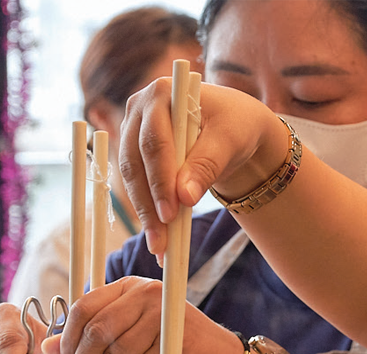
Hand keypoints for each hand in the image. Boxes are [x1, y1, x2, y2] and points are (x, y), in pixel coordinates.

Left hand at [42, 276, 249, 353]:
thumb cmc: (169, 346)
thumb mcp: (130, 336)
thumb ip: (93, 337)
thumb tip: (48, 348)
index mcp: (129, 287)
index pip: (85, 307)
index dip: (68, 340)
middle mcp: (146, 294)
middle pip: (96, 332)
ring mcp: (163, 316)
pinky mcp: (175, 344)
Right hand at [119, 80, 287, 257]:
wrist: (233, 126)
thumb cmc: (234, 126)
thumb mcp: (228, 143)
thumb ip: (206, 166)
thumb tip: (184, 197)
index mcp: (163, 93)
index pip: (155, 142)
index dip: (160, 180)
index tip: (170, 214)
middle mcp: (140, 108)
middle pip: (135, 162)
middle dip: (148, 204)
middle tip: (160, 240)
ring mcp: (133, 130)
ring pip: (131, 177)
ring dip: (144, 213)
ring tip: (159, 247)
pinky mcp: (135, 152)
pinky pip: (136, 185)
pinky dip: (147, 212)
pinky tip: (158, 238)